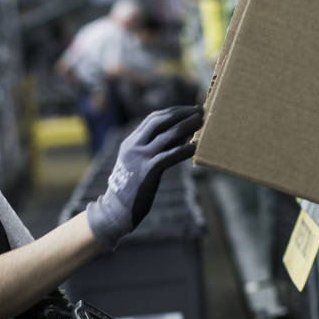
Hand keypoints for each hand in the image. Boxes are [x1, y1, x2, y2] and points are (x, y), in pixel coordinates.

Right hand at [85, 105, 202, 249]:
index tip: (189, 109)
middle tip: (199, 110)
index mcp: (130, 142)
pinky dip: (183, 150)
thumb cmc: (132, 187)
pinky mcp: (147, 172)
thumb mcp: (138, 163)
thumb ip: (155, 149)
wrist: (116, 209)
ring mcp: (140, 158)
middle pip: (160, 121)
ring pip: (167, 136)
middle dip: (181, 113)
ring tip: (202, 122)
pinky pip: (169, 156)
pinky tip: (195, 147)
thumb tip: (182, 135)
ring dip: (186, 126)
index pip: (153, 119)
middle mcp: (134, 146)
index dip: (173, 111)